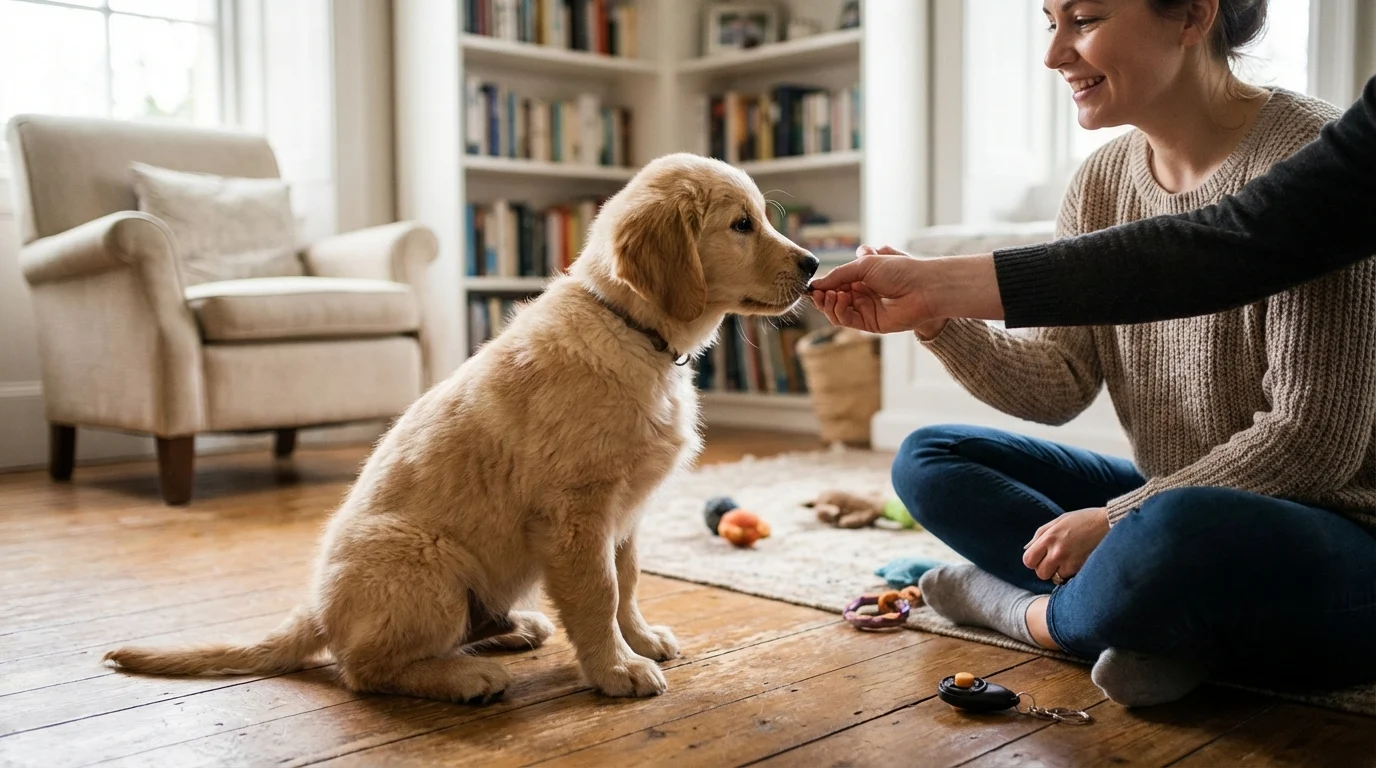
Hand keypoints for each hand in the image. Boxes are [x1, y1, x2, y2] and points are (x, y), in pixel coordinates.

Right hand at [809, 245, 945, 335]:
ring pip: (837, 312)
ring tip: (831, 295)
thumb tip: (816, 285)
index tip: (811, 285)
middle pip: (833, 300)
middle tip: (817, 293)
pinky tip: (842, 299)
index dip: (822, 286)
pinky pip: (847, 321)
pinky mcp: (870, 324)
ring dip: (829, 304)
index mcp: (862, 278)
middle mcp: (863, 294)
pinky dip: (839, 311)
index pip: (835, 284)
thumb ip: (838, 275)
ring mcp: (866, 310)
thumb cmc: (899, 270)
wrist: (923, 287)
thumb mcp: (864, 265)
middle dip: (823, 296)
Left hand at [1022, 507, 1109, 582]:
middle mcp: (1057, 551)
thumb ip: (1040, 535)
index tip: (1040, 557)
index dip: (1033, 561)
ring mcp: (1070, 561)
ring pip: (1055, 578)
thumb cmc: (1083, 520)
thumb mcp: (1058, 521)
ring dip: (1058, 573)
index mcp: (1049, 537)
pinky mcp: (1082, 568)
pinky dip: (1071, 573)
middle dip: (1045, 569)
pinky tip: (1077, 562)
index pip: (1028, 560)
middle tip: (1054, 561)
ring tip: (1067, 561)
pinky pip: (1069, 578)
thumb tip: (1027, 549)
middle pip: (1040, 573)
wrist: (1108, 523)